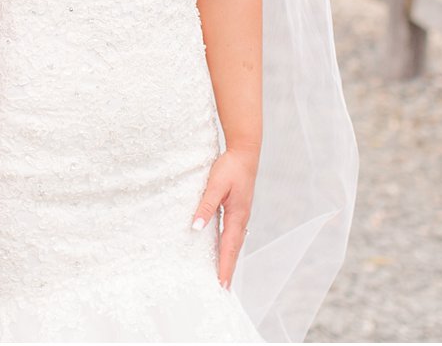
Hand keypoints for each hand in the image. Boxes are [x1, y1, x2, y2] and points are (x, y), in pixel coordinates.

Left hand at [191, 148, 258, 289]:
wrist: (245, 152)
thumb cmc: (230, 167)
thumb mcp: (215, 185)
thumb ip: (206, 206)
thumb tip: (195, 227)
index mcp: (237, 216)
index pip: (229, 248)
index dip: (225, 267)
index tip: (221, 285)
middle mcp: (241, 219)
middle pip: (234, 250)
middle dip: (228, 269)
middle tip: (222, 289)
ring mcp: (241, 215)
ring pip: (234, 243)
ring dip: (229, 259)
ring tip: (223, 275)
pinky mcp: (238, 210)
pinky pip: (233, 233)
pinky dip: (228, 246)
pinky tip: (222, 249)